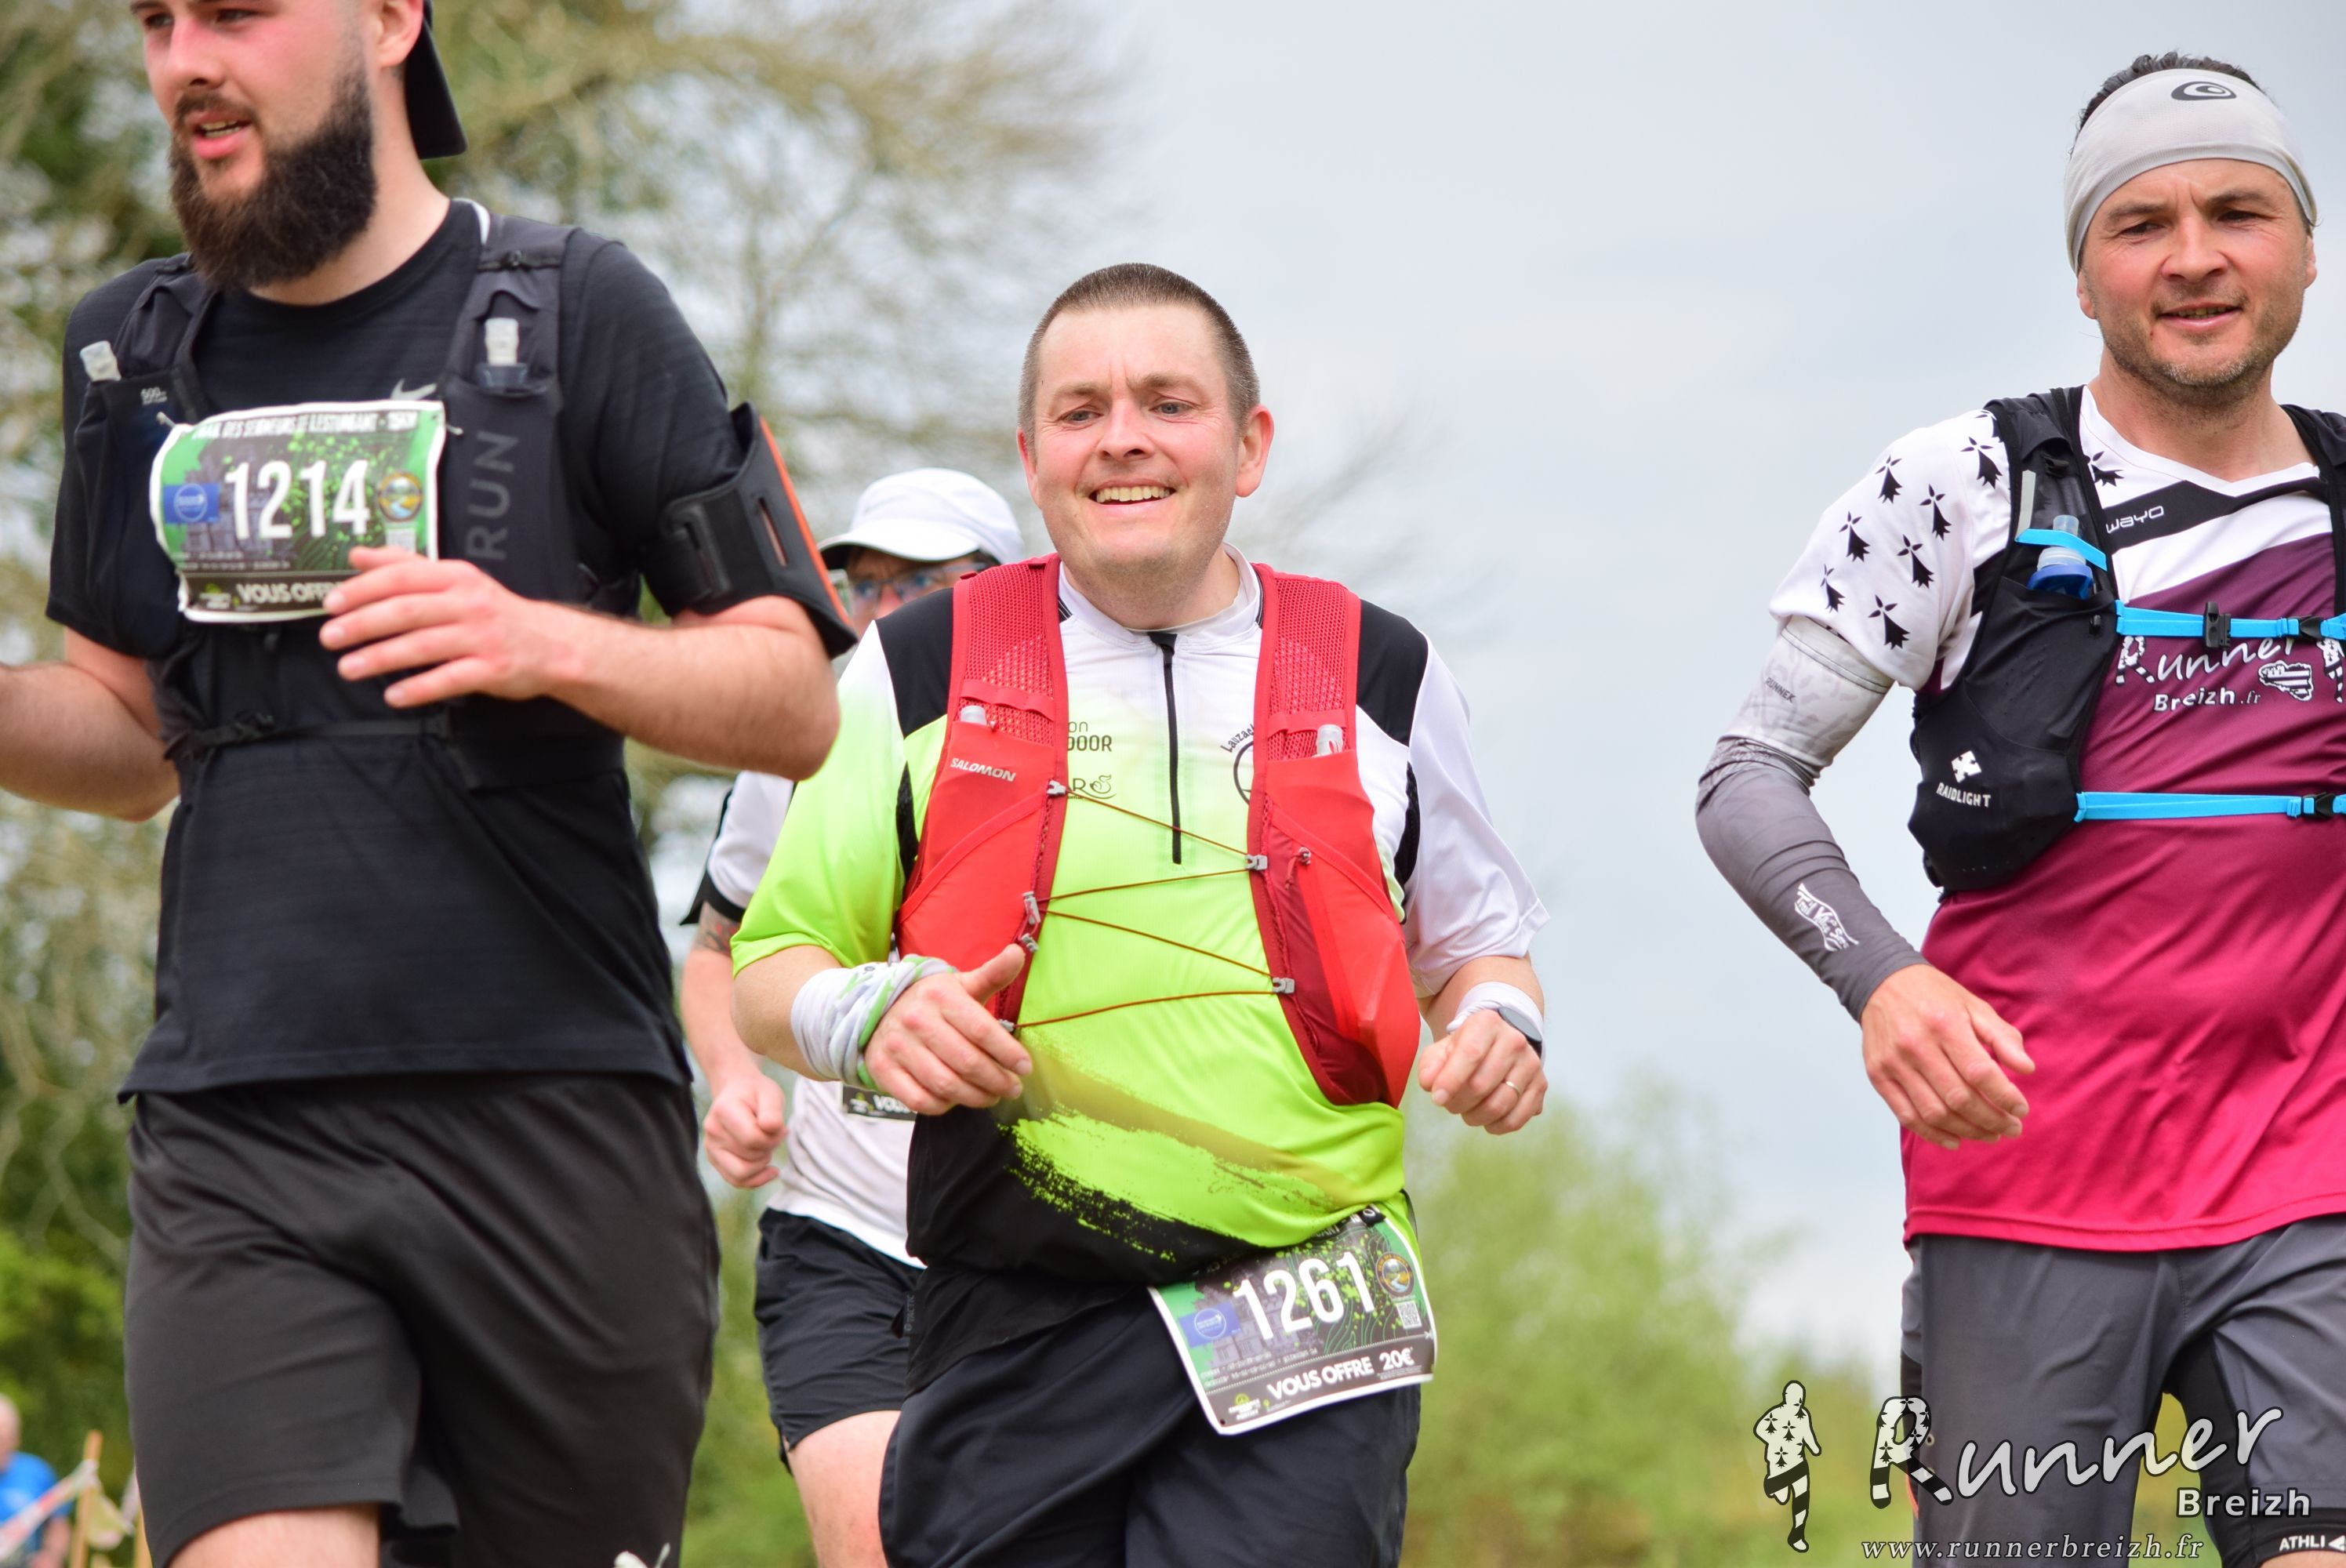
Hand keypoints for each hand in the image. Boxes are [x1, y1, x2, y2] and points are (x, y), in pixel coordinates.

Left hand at [318, 547, 577, 706]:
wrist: (553, 644)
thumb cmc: (494, 613)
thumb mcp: (456, 580)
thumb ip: (406, 566)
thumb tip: (357, 556)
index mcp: (456, 577)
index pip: (402, 576)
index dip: (363, 589)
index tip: (331, 604)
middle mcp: (469, 603)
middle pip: (407, 611)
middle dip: (363, 624)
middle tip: (329, 638)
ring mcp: (482, 637)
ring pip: (423, 646)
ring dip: (380, 658)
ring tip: (348, 668)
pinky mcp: (493, 669)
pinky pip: (450, 679)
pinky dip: (419, 688)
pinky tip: (393, 696)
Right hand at [703, 1072, 786, 1188]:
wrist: (738, 1092)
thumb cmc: (756, 1093)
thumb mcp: (770, 1094)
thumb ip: (772, 1111)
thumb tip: (770, 1128)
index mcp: (723, 1110)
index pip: (753, 1139)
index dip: (773, 1137)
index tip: (779, 1126)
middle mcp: (712, 1131)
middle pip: (749, 1157)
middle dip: (769, 1148)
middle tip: (774, 1133)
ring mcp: (711, 1147)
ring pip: (741, 1174)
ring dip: (762, 1164)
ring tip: (767, 1146)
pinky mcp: (715, 1160)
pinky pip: (735, 1181)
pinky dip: (756, 1179)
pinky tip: (769, 1170)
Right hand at [864, 944, 1032, 1114]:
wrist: (878, 1011)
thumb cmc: (933, 1003)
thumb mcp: (961, 985)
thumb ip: (992, 974)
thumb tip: (1018, 953)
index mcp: (940, 996)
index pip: (981, 1030)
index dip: (1007, 1053)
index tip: (1026, 1068)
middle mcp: (916, 1020)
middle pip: (967, 1062)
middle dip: (997, 1081)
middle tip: (1012, 1088)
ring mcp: (897, 1046)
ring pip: (946, 1085)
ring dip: (976, 1097)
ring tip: (991, 1096)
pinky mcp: (883, 1069)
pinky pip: (920, 1100)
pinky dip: (944, 1106)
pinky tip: (957, 1099)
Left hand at [1417, 1007, 1545, 1133]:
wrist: (1499, 1044)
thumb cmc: (1466, 1049)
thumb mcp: (1443, 1049)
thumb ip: (1431, 1065)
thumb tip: (1430, 1083)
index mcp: (1487, 1023)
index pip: (1471, 1054)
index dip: (1451, 1081)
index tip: (1437, 1098)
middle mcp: (1514, 1041)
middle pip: (1482, 1085)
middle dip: (1458, 1102)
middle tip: (1449, 1104)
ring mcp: (1531, 1064)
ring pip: (1499, 1105)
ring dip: (1475, 1117)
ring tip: (1466, 1111)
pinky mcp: (1540, 1086)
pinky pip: (1517, 1119)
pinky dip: (1496, 1126)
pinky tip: (1486, 1120)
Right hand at [1859, 963, 2033, 1150]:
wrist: (1882, 983)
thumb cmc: (1934, 996)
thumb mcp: (1974, 1006)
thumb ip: (2002, 1037)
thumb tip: (2026, 1070)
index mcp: (1944, 1024)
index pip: (1980, 1073)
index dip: (2005, 1097)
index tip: (2021, 1110)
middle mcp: (1916, 1046)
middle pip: (1959, 1098)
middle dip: (1991, 1120)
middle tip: (2011, 1128)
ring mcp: (1894, 1063)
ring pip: (1935, 1112)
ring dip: (1968, 1131)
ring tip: (1989, 1135)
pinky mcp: (1878, 1075)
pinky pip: (1907, 1116)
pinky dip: (1933, 1134)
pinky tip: (1955, 1139)